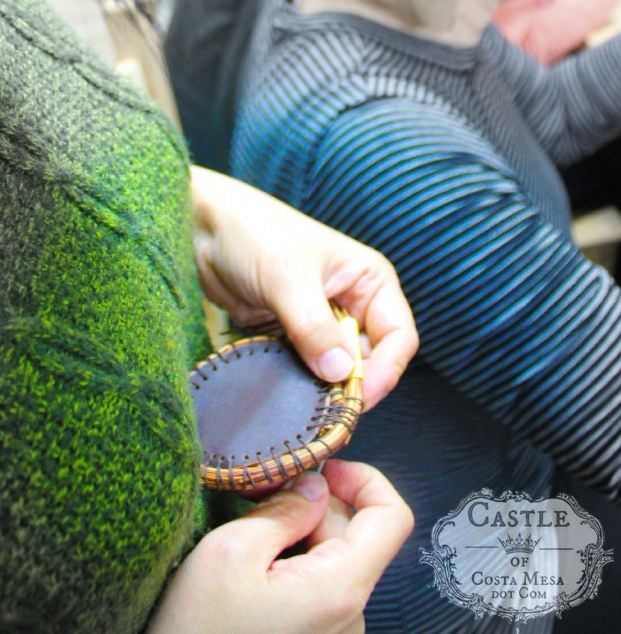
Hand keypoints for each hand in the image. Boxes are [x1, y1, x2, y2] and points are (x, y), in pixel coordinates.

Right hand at [147, 461, 412, 633]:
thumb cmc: (198, 629)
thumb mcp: (231, 551)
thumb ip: (284, 510)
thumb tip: (316, 485)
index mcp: (341, 588)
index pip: (393, 518)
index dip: (364, 480)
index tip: (319, 469)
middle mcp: (351, 616)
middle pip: (356, 536)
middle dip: (315, 507)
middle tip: (261, 501)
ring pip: (334, 560)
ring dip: (300, 537)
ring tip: (251, 542)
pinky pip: (319, 587)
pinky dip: (293, 566)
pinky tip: (254, 575)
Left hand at [191, 167, 418, 408]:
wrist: (203, 229)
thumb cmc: (254, 233)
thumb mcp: (287, 278)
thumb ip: (314, 328)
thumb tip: (341, 373)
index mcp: (369, 280)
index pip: (398, 337)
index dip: (385, 371)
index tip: (358, 397)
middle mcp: (352, 303)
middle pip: (371, 360)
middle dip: (353, 386)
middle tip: (328, 410)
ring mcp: (321, 323)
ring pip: (338, 371)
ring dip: (324, 389)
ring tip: (305, 404)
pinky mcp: (291, 337)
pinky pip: (306, 371)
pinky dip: (300, 385)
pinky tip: (285, 393)